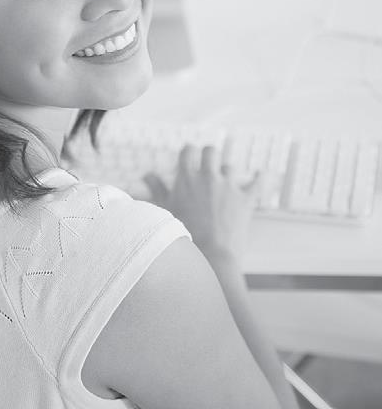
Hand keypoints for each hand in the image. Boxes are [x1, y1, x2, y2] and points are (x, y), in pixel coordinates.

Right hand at [143, 145, 260, 265]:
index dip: (189, 152)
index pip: (188, 151)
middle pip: (210, 151)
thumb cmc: (184, 235)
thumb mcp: (165, 210)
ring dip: (226, 173)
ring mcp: (228, 187)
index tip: (189, 156)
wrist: (210, 257)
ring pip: (229, 167)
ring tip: (224, 181)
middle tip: (207, 163)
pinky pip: (257, 182)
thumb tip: (147, 176)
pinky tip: (261, 173)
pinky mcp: (245, 199)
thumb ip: (156, 189)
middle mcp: (208, 176)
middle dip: (208, 155)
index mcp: (187, 178)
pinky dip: (260, 178)